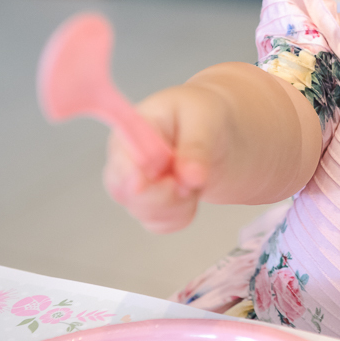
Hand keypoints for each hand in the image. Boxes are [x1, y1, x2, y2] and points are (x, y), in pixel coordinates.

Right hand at [101, 83, 222, 233]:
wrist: (219, 134)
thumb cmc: (204, 116)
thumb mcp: (207, 119)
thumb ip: (196, 147)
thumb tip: (189, 176)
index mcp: (133, 129)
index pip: (120, 156)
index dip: (130, 174)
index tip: (148, 184)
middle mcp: (127, 160)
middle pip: (124, 192)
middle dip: (162, 195)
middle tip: (190, 179)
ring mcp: (136, 186)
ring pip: (144, 212)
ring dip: (177, 204)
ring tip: (194, 177)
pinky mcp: (151, 206)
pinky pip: (160, 224)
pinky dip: (181, 215)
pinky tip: (191, 194)